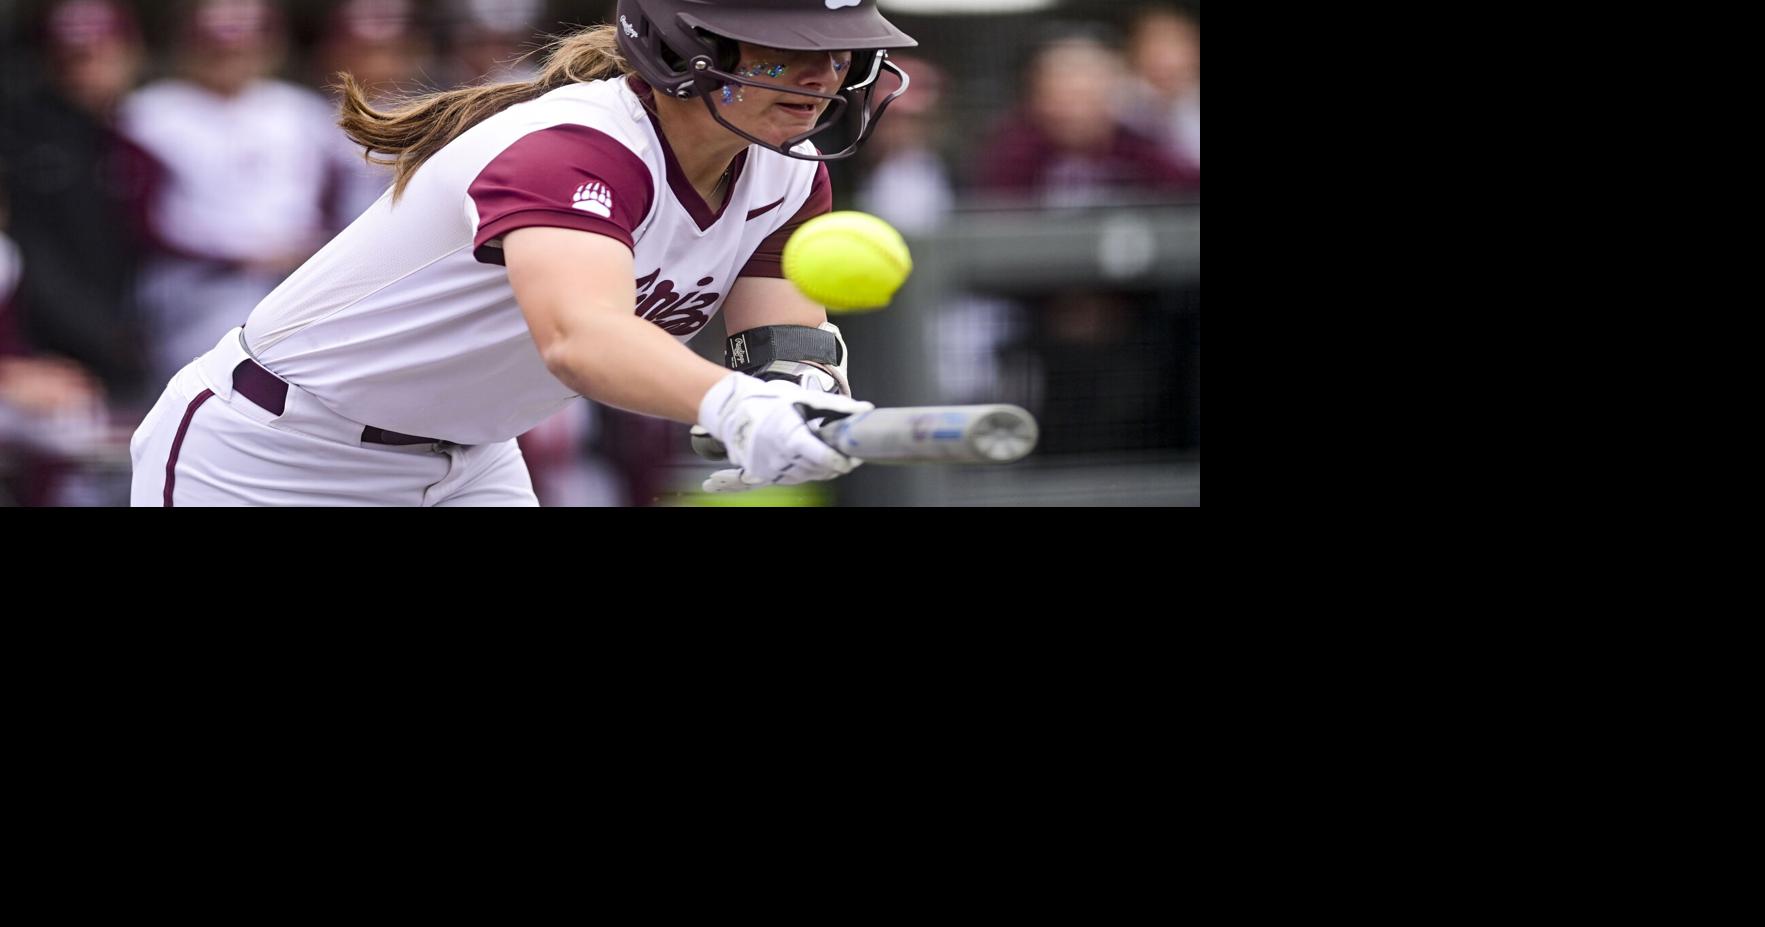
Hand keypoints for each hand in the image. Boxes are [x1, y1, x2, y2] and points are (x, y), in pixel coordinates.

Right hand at [697, 373, 870, 492]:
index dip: (843, 461)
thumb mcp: (804, 399)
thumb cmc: (768, 401)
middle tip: (845, 454)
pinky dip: (804, 471)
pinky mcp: (765, 474)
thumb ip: (837, 407)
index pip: (825, 459)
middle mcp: (781, 457)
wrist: (733, 410)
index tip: (854, 458)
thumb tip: (864, 409)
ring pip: (807, 477)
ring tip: (826, 454)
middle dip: (835, 464)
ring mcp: (772, 468)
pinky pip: (792, 478)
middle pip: (819, 470)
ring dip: (821, 469)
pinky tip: (808, 459)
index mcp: (792, 438)